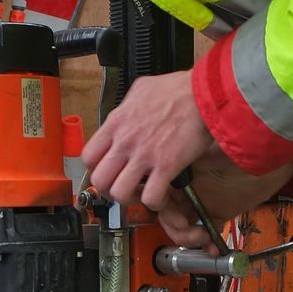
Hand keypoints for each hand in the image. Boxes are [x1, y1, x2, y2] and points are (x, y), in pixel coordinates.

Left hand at [82, 72, 215, 214]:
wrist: (204, 94)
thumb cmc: (177, 90)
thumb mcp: (141, 89)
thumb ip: (127, 106)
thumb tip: (126, 113)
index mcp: (117, 123)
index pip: (88, 156)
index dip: (96, 169)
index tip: (107, 171)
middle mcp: (126, 142)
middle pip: (99, 180)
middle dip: (108, 189)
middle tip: (121, 187)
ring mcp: (145, 156)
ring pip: (119, 193)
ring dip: (129, 199)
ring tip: (140, 193)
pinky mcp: (166, 166)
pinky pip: (150, 197)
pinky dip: (154, 202)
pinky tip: (161, 195)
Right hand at [155, 153, 292, 247]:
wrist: (276, 158)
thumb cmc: (249, 148)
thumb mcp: (213, 151)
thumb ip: (188, 160)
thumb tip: (167, 169)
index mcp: (182, 166)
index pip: (160, 192)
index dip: (162, 207)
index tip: (176, 218)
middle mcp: (189, 184)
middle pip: (168, 213)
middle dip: (177, 228)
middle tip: (193, 233)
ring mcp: (202, 200)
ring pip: (183, 226)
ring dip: (190, 238)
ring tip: (204, 240)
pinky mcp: (218, 212)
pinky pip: (205, 231)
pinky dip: (207, 243)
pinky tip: (214, 247)